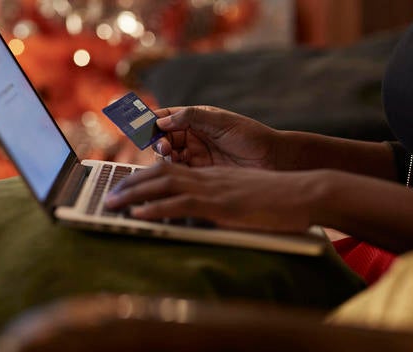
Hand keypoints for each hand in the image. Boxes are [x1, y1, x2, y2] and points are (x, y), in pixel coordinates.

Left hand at [105, 162, 326, 232]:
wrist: (304, 192)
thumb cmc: (282, 199)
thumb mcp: (248, 199)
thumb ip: (228, 202)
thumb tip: (214, 214)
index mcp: (214, 177)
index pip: (172, 170)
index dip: (146, 176)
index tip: (128, 185)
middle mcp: (210, 178)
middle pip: (160, 173)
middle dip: (130, 183)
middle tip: (110, 195)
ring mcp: (214, 189)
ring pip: (163, 185)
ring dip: (133, 194)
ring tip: (112, 204)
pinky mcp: (221, 204)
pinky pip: (181, 204)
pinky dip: (156, 208)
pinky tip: (139, 214)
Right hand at [153, 106, 279, 168]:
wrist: (273, 161)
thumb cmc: (252, 137)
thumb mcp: (222, 122)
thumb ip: (192, 118)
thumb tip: (161, 120)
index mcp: (196, 118)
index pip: (165, 116)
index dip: (150, 120)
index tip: (139, 125)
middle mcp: (192, 136)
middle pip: (161, 138)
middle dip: (157, 141)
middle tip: (163, 147)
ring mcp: (195, 155)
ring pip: (166, 157)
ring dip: (163, 157)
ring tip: (170, 158)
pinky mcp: (199, 174)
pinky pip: (178, 173)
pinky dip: (171, 173)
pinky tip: (174, 173)